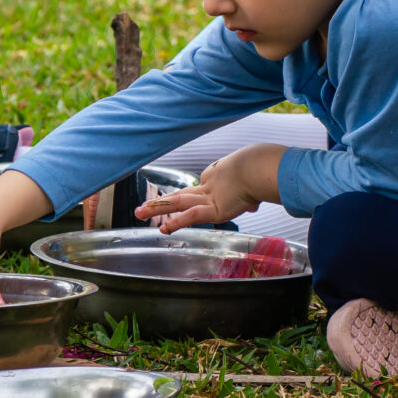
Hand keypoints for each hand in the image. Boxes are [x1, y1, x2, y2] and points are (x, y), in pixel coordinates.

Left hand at [136, 147, 276, 232]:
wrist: (258, 168)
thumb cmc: (258, 172)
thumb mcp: (251, 189)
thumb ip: (250, 199)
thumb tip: (254, 204)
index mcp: (216, 183)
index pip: (196, 193)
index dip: (183, 199)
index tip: (171, 202)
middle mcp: (208, 188)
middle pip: (179, 196)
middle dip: (160, 202)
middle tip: (141, 206)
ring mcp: (207, 198)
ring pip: (177, 203)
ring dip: (156, 208)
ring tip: (138, 213)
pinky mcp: (212, 209)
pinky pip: (190, 216)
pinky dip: (177, 222)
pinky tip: (164, 228)